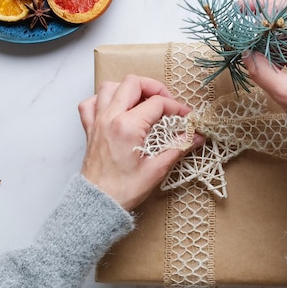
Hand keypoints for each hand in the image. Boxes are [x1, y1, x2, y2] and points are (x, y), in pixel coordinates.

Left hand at [79, 75, 202, 210]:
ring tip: (143, 102)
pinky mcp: (90, 129)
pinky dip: (103, 99)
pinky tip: (116, 109)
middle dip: (155, 88)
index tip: (186, 118)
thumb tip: (196, 137)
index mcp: (127, 126)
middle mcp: (110, 118)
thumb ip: (178, 148)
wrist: (98, 204)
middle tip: (167, 103)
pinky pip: (91, 103)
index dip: (176, 107)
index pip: (157, 103)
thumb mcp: (156, 170)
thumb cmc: (123, 190)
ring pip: (110, 87)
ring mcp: (97, 121)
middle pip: (133, 83)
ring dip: (129, 89)